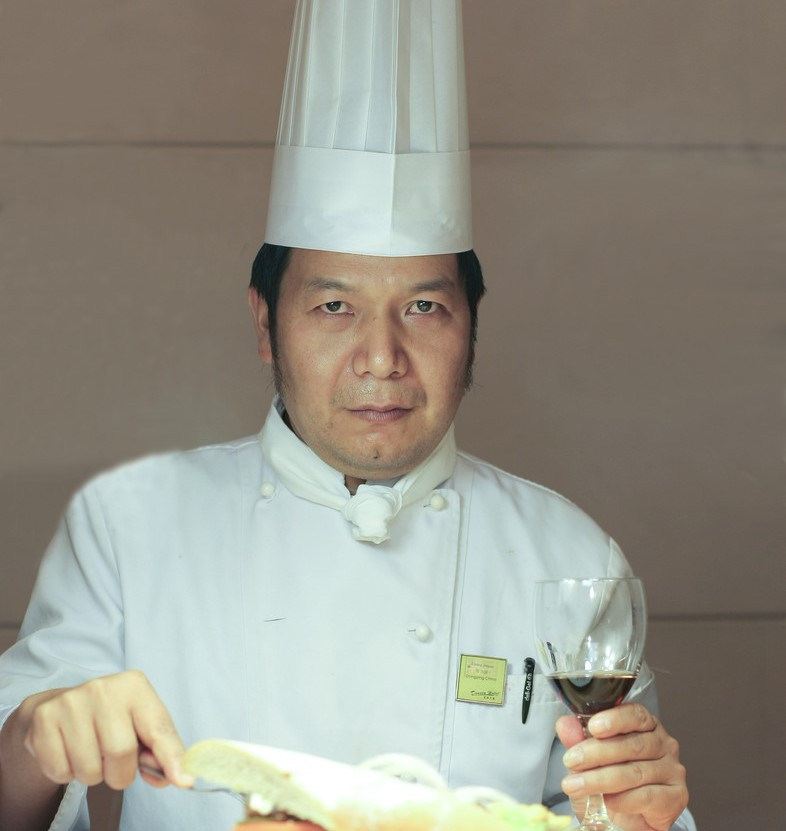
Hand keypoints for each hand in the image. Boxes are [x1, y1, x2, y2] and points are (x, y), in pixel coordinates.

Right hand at [18, 669, 191, 790]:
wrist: (57, 707)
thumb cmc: (108, 719)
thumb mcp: (139, 724)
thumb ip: (160, 750)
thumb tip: (178, 777)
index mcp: (135, 686)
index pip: (158, 728)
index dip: (171, 757)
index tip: (183, 780)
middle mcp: (103, 688)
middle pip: (122, 753)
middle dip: (119, 772)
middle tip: (112, 762)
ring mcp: (71, 701)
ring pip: (90, 769)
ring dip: (92, 774)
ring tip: (88, 752)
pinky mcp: (44, 719)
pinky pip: (60, 771)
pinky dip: (66, 773)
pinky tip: (67, 751)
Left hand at [556, 703, 687, 830]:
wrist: (626, 821)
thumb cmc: (610, 783)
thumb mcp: (588, 760)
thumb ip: (578, 739)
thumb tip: (565, 724)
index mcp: (645, 725)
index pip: (635, 714)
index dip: (614, 719)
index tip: (592, 727)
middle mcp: (664, 744)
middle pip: (631, 744)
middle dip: (597, 752)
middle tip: (571, 761)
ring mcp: (673, 770)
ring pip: (635, 772)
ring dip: (600, 779)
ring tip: (575, 785)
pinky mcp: (676, 797)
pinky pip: (647, 796)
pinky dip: (622, 799)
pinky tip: (606, 801)